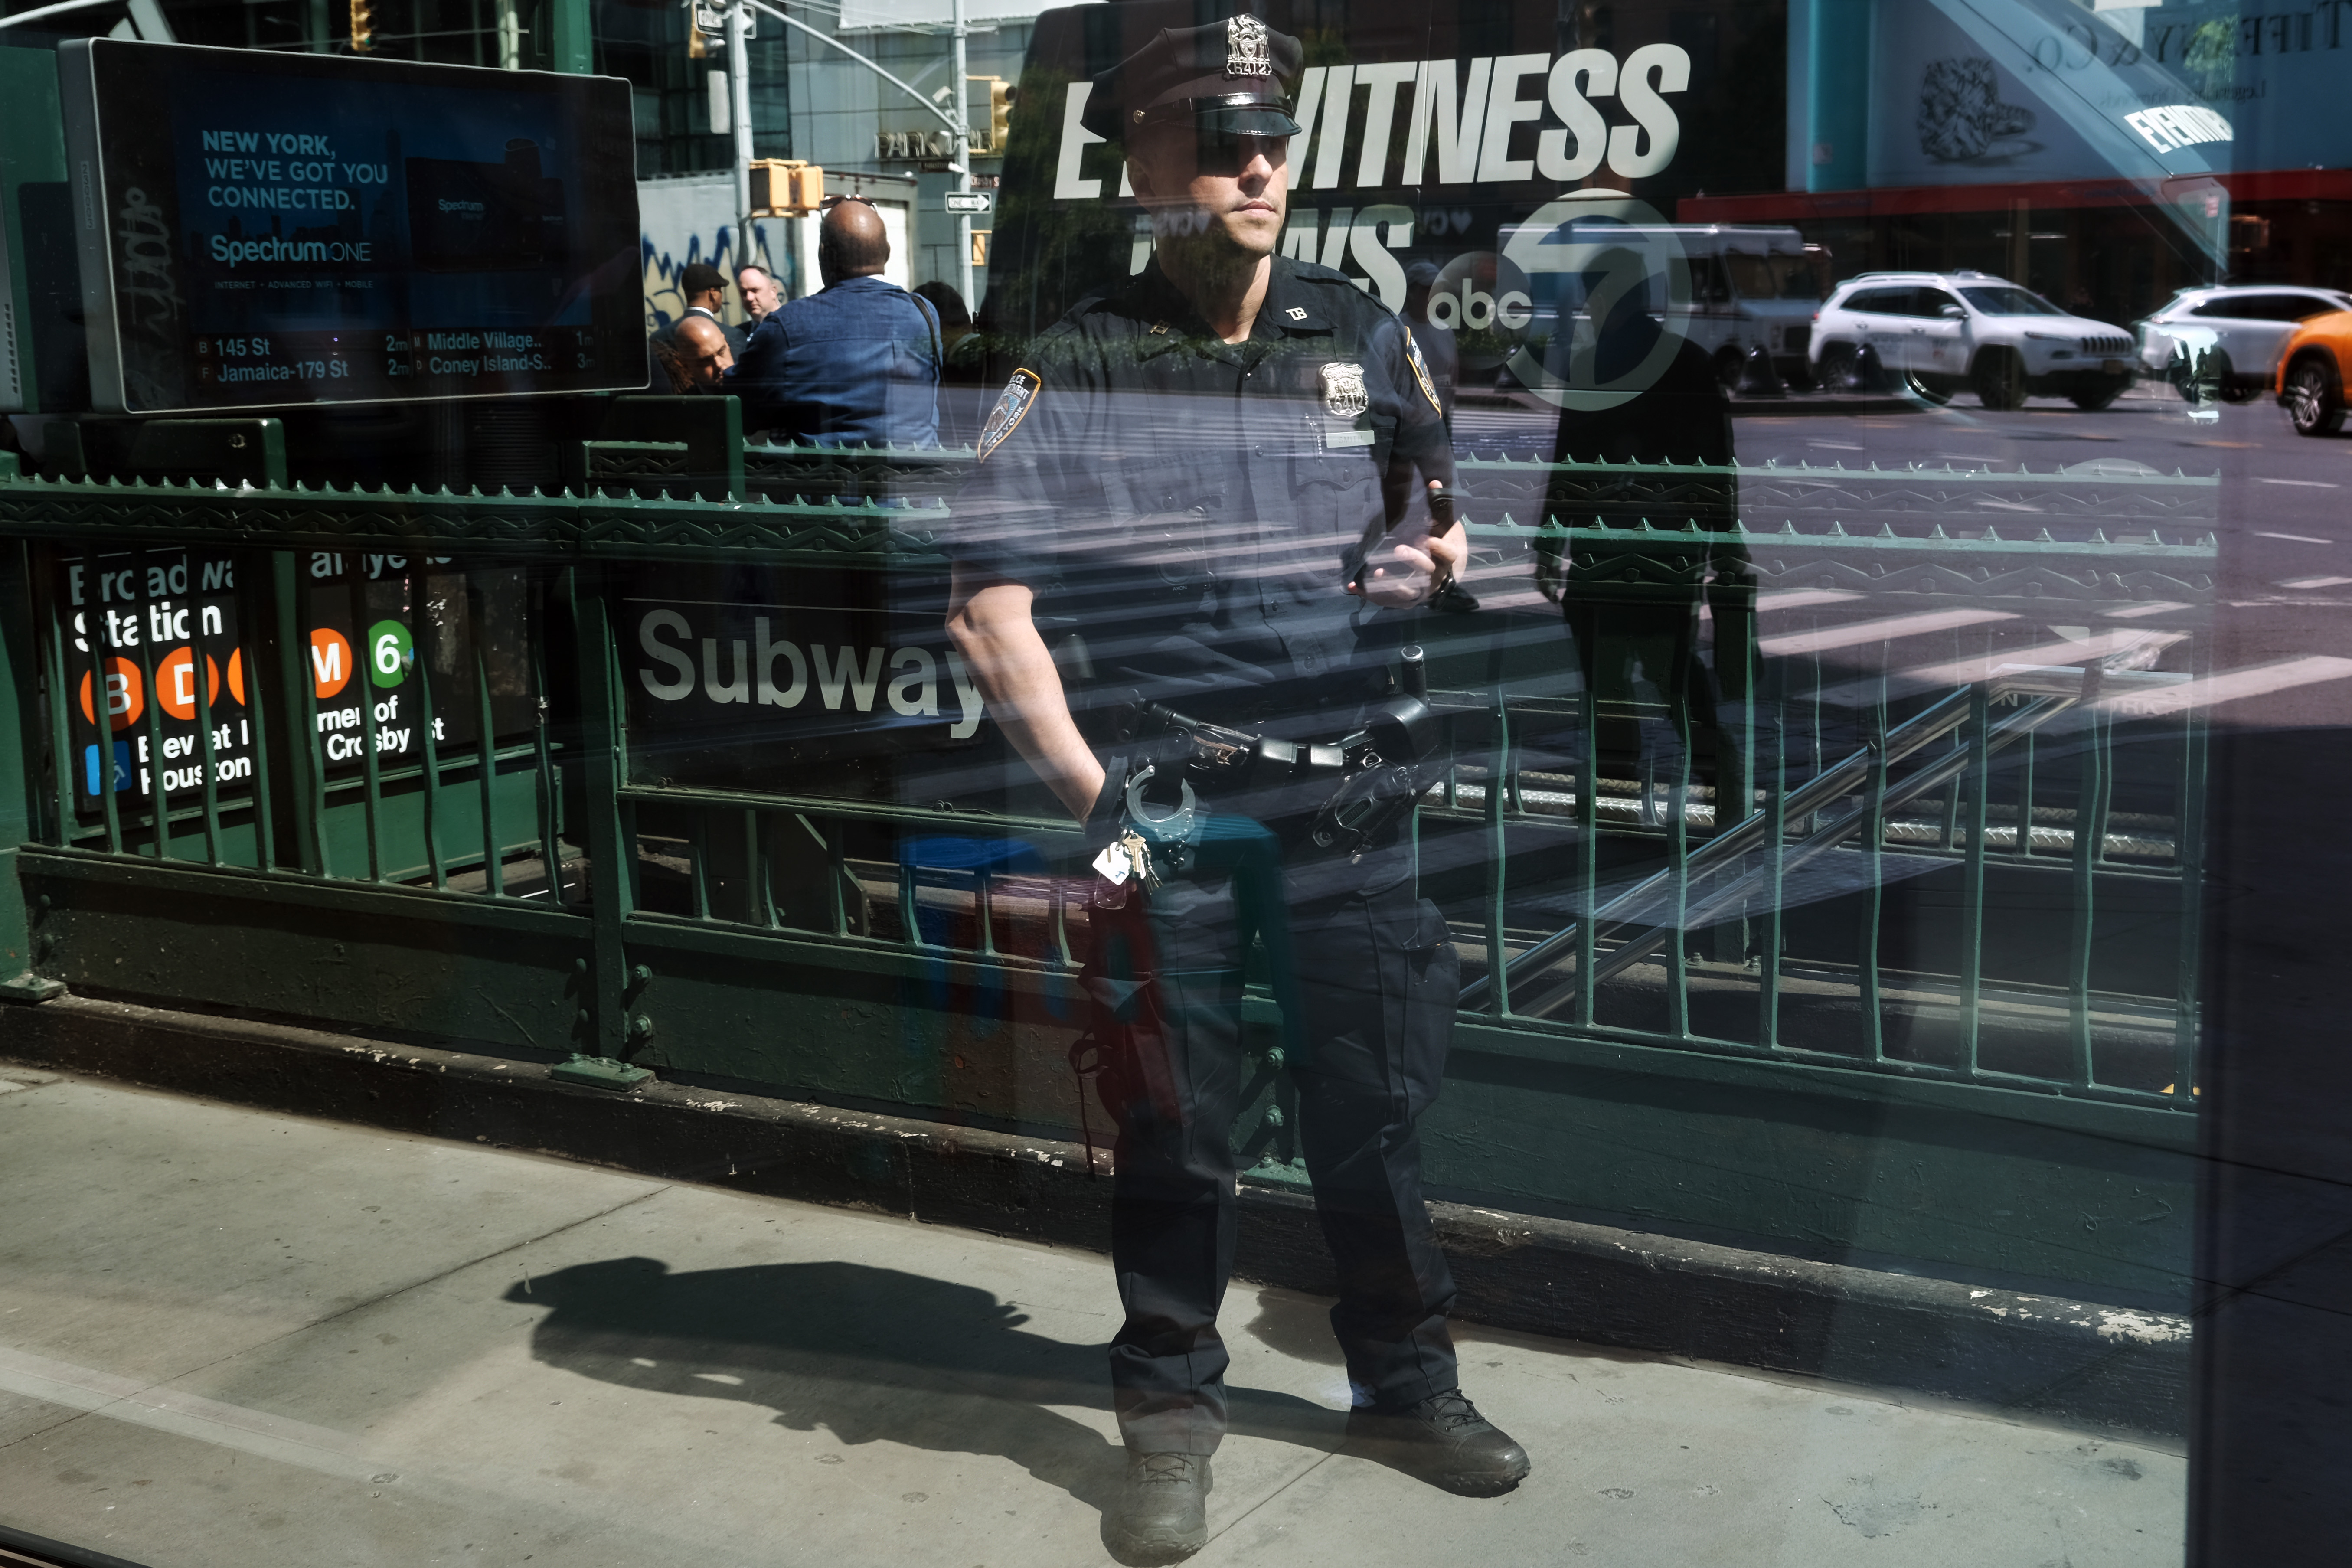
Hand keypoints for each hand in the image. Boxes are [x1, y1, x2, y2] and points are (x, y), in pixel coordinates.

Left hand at [1348, 481, 1466, 606]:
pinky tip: (1354, 586)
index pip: (1448, 556)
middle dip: (1414, 561)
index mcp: (1448, 559)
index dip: (1441, 549)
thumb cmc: (1444, 544)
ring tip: (1376, 573)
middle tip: (1398, 549)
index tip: (1429, 539)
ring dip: (1392, 585)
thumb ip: (1439, 507)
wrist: (1446, 573)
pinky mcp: (1406, 600)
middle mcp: (1436, 578)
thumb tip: (1434, 482)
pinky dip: (1371, 595)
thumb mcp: (1445, 526)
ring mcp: (1421, 592)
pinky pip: (1389, 601)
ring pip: (1408, 593)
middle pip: (1427, 572)